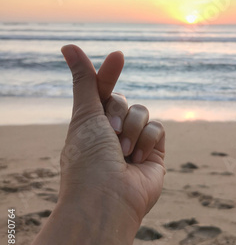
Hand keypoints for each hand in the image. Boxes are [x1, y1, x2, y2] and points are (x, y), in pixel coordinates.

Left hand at [59, 44, 165, 227]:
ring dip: (132, 129)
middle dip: (118, 112)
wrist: (108, 199)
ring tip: (123, 154)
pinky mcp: (155, 153)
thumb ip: (84, 79)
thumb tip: (68, 45)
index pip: (103, 90)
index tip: (118, 55)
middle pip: (124, 100)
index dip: (108, 73)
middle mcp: (113, 132)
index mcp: (91, 123)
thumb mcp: (84, 113)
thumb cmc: (89, 158)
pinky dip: (147, 141)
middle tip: (110, 133)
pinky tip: (137, 160)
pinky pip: (158, 128)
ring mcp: (135, 143)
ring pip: (143, 112)